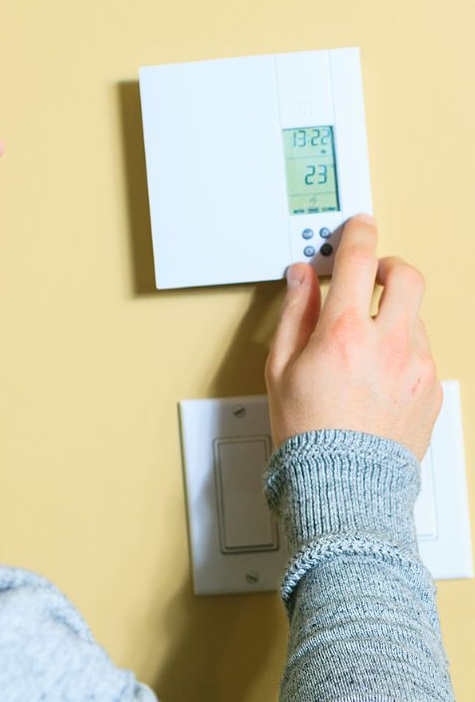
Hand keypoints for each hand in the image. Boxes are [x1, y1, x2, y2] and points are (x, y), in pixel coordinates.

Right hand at [265, 214, 441, 459]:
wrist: (344, 486)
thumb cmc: (308, 434)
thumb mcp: (281, 368)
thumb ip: (294, 313)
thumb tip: (301, 280)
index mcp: (344, 334)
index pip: (357, 260)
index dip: (357, 234)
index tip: (357, 226)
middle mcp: (388, 345)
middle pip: (406, 276)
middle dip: (388, 266)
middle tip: (371, 275)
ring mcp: (416, 367)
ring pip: (414, 316)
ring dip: (391, 317)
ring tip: (365, 346)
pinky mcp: (432, 389)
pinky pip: (421, 352)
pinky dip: (401, 351)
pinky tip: (378, 375)